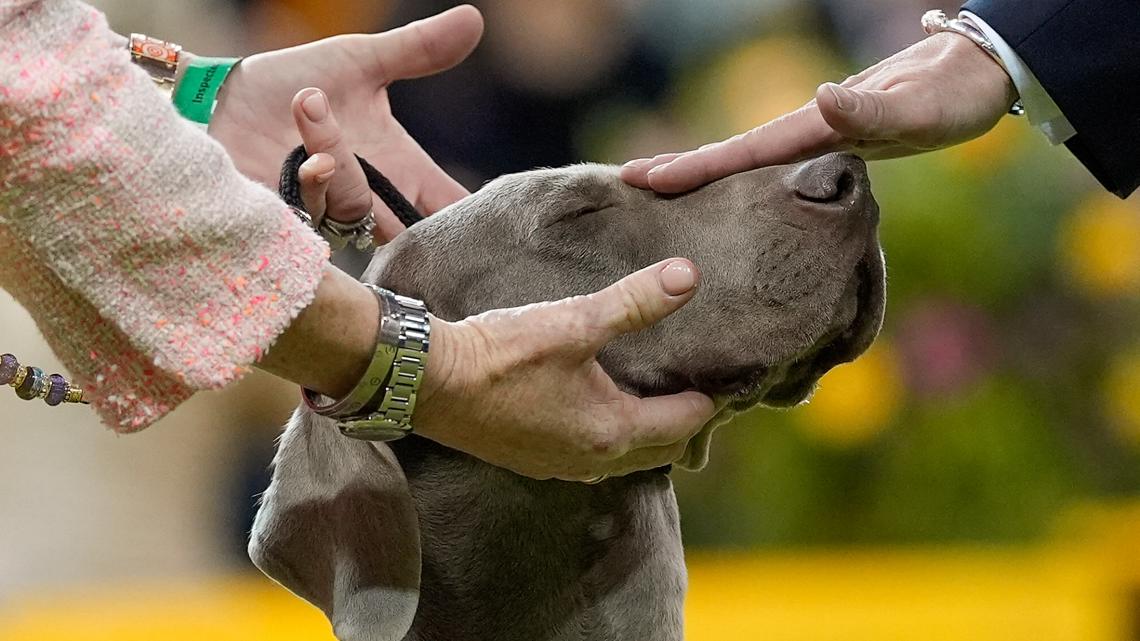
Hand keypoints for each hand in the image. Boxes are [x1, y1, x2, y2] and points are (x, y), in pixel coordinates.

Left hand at [207, 5, 482, 238]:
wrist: (220, 98)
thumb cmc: (292, 83)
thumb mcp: (360, 61)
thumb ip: (417, 50)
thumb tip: (475, 18)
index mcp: (399, 169)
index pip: (449, 207)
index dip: (470, 219)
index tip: (488, 216)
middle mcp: (370, 198)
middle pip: (415, 229)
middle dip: (414, 213)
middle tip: (396, 167)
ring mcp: (332, 214)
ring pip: (357, 208)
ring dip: (338, 160)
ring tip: (309, 105)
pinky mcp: (291, 223)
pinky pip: (313, 215)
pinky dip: (310, 180)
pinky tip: (297, 153)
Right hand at [292, 114, 715, 480]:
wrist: (427, 380)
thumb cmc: (501, 353)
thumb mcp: (573, 320)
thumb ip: (634, 301)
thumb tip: (688, 276)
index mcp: (612, 430)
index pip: (685, 421)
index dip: (710, 398)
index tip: (726, 375)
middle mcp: (590, 459)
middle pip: (661, 449)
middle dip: (685, 422)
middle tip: (699, 387)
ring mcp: (558, 465)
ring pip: (626, 458)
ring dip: (648, 434)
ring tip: (658, 398)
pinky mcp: (531, 459)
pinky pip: (590, 457)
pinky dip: (611, 438)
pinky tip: (602, 411)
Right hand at [621, 32, 1017, 192]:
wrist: (973, 75)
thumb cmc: (949, 94)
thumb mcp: (918, 107)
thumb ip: (871, 107)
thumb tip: (819, 97)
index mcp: (815, 125)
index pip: (742, 151)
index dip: (694, 166)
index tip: (644, 178)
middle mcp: (807, 129)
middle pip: (731, 155)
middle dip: (680, 168)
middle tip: (626, 183)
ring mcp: (817, 138)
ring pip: (746, 161)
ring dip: (702, 173)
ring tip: (661, 190)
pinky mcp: (833, 148)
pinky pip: (772, 167)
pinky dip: (740, 178)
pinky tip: (732, 195)